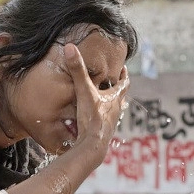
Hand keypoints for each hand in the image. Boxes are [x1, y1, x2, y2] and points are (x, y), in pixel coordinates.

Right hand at [65, 43, 129, 158]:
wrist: (92, 145)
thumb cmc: (92, 118)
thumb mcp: (83, 91)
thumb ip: (77, 70)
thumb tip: (70, 47)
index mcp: (115, 98)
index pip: (124, 82)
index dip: (124, 74)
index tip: (123, 67)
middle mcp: (116, 109)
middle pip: (121, 96)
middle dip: (118, 87)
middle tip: (113, 79)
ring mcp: (111, 122)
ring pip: (114, 108)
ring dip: (110, 102)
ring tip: (104, 97)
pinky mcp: (104, 132)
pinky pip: (105, 120)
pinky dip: (102, 114)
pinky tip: (94, 116)